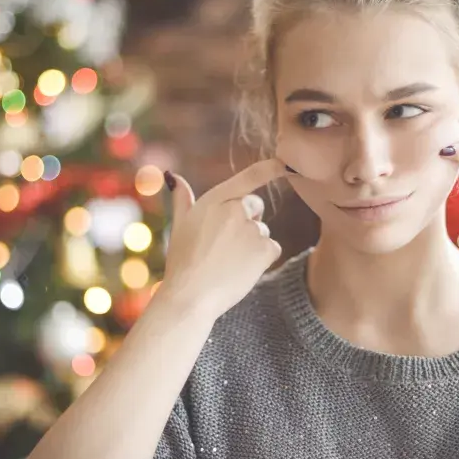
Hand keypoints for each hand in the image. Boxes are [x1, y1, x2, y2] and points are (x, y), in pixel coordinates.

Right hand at [158, 160, 286, 319]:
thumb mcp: (179, 224)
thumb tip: (175, 177)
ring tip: (228, 262)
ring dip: (252, 243)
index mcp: (214, 200)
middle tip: (226, 245)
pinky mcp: (264, 249)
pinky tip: (242, 269)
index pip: (248, 177)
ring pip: (262, 231)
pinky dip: (262, 259)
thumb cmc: (182, 261)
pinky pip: (272, 248)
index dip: (269, 168)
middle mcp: (235, 209)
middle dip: (248, 220)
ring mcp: (251, 228)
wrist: (191, 296)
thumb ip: (182, 198)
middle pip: (255, 206)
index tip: (283, 163)